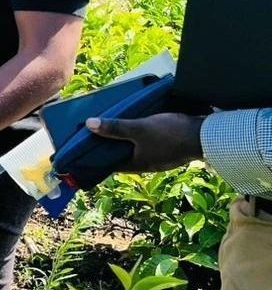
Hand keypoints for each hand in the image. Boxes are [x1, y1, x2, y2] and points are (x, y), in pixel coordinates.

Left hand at [86, 113, 204, 173]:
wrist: (205, 134)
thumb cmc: (170, 134)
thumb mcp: (139, 128)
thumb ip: (115, 128)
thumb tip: (89, 125)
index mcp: (136, 164)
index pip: (110, 163)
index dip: (96, 155)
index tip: (83, 145)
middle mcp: (146, 164)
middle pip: (121, 155)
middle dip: (109, 144)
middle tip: (94, 131)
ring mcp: (158, 158)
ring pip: (134, 150)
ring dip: (124, 140)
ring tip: (112, 125)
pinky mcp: (167, 149)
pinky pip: (146, 145)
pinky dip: (138, 138)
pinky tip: (135, 125)